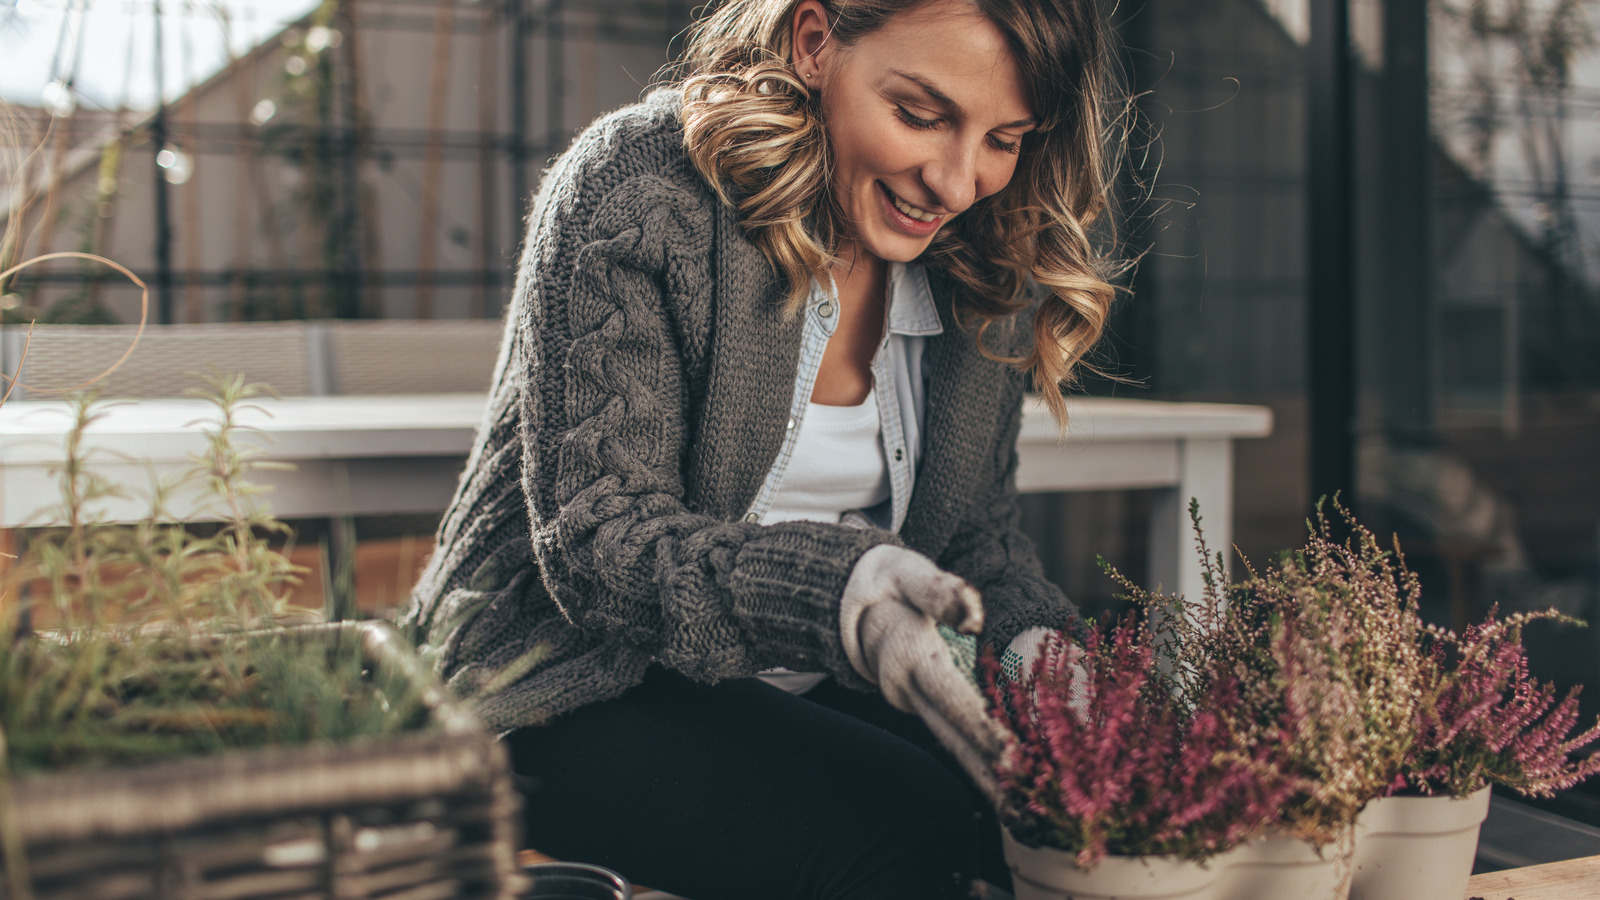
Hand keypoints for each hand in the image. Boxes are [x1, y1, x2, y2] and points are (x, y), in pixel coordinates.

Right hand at [841, 545, 1004, 802]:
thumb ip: (940, 590)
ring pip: (954, 745)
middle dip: (989, 775)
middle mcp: (907, 689)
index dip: (982, 727)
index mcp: (908, 657)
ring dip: (987, 781)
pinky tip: (1008, 790)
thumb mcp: (907, 572)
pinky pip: (954, 737)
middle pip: (953, 737)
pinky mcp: (922, 704)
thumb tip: (974, 616)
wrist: (844, 600)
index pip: (951, 698)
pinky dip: (980, 764)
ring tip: (1024, 815)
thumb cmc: (886, 582)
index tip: (1013, 755)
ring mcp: (913, 702)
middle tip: (1028, 810)